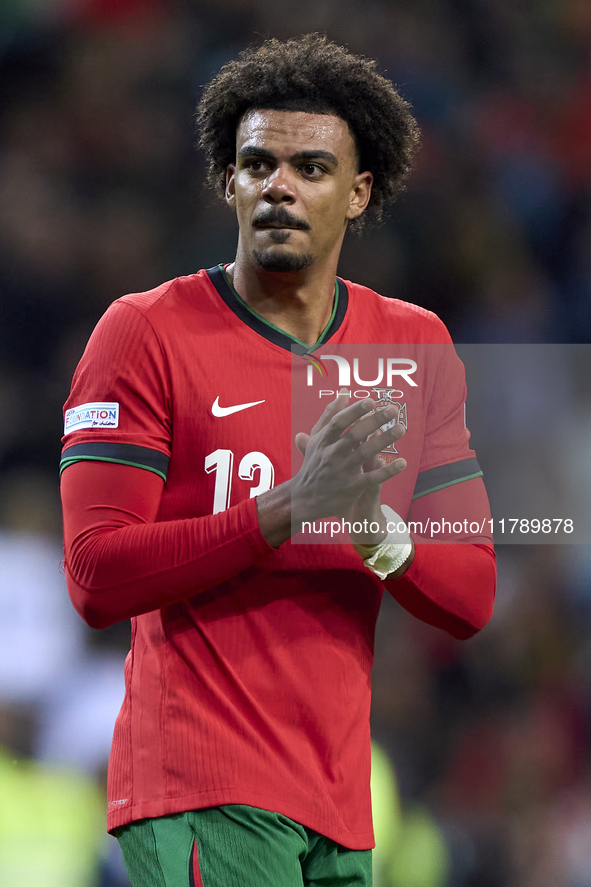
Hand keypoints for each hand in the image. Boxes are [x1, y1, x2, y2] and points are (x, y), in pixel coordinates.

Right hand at [292, 389, 406, 527]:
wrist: (305, 497)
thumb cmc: (314, 462)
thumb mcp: (317, 437)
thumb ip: (330, 414)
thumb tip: (344, 392)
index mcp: (324, 440)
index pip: (339, 422)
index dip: (354, 411)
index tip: (370, 401)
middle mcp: (333, 454)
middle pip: (354, 435)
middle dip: (374, 421)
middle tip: (393, 410)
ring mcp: (343, 471)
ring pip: (365, 453)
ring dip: (384, 441)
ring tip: (401, 429)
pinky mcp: (352, 487)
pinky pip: (372, 478)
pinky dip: (387, 471)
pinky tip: (402, 462)